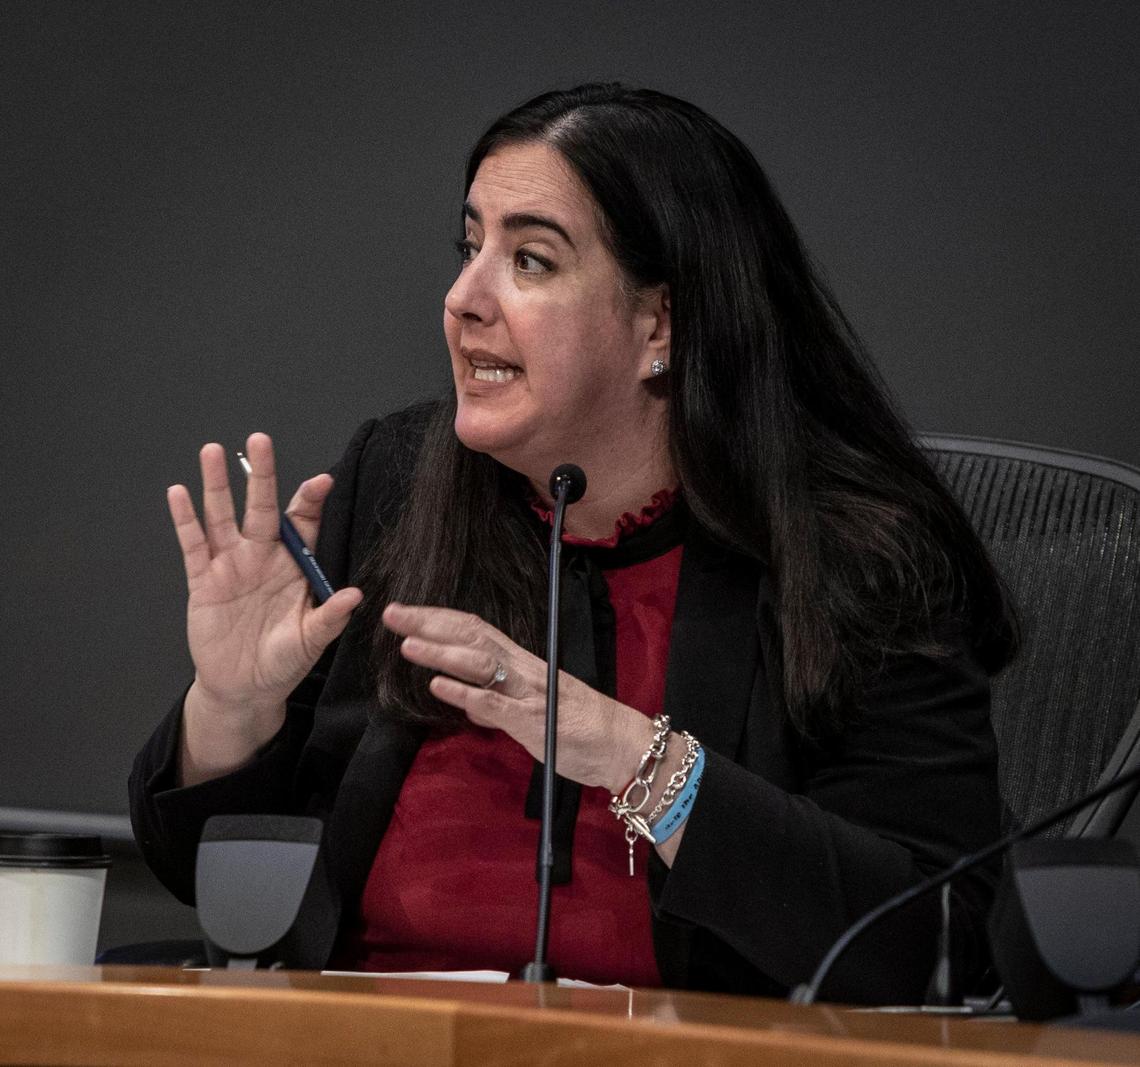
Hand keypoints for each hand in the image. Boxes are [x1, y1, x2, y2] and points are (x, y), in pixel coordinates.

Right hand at [168, 434, 361, 771]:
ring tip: (212, 451)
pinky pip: (193, 546)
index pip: (303, 524)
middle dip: (261, 475)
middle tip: (260, 439)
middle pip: (261, 508)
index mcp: (293, 567)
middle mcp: (262, 558)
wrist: (245, 688)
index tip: (322, 481)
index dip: (310, 501)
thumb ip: (330, 618)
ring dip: (216, 486)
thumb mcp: (311, 641)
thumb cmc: (284, 662)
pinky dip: (185, 520)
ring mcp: (230, 566)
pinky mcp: (202, 582)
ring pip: (222, 517)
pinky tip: (179, 492)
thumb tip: (354, 596)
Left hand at [382, 602, 651, 792]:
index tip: (405, 613)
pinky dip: (464, 693)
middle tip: (392, 614)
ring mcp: (527, 693)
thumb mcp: (532, 712)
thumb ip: (498, 705)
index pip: (474, 631)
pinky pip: (494, 703)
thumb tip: (469, 703)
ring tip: (407, 645)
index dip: (438, 619)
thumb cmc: (580, 729)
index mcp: (521, 664)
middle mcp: (523, 670)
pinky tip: (438, 687)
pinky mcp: (531, 720)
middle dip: (429, 624)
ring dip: (441, 653)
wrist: (621, 745)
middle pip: (471, 637)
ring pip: (479, 663)